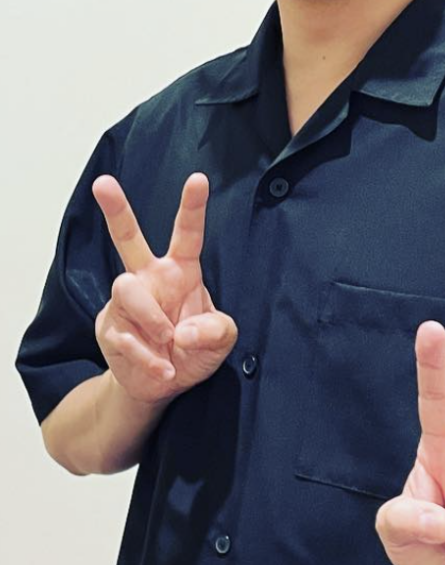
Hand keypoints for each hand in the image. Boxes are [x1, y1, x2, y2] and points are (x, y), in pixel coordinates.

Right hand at [93, 172, 237, 405]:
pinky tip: (162, 369)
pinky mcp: (108, 326)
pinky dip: (148, 357)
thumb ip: (216, 331)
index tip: (198, 178)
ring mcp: (125, 301)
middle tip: (103, 183)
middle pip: (128, 238)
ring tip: (167, 342)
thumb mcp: (221, 340)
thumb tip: (184, 330)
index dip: (193, 206)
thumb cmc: (194, 351)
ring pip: (126, 289)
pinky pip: (124, 335)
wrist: (162, 386)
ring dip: (152, 320)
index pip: (187, 233)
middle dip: (116, 210)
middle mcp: (149, 278)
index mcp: (180, 271)